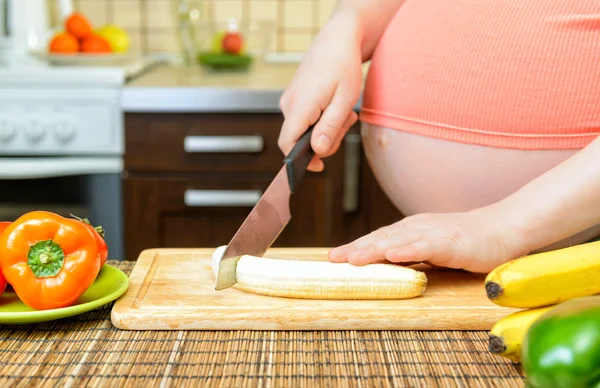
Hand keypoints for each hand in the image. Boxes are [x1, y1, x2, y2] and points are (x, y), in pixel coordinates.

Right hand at [278, 11, 362, 171]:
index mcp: (300, 106)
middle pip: (301, 140)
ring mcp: (289, 100)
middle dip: (326, 139)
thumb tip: (319, 151)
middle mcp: (288, 104)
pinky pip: (306, 119)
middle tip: (347, 122)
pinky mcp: (294, 98)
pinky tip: (336, 106)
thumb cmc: (342, 66)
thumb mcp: (344, 100)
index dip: (300, 161)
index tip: (319, 166)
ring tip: (345, 111)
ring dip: (327, 128)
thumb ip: (330, 127)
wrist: (336, 39)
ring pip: (305, 130)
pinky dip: (322, 119)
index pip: (288, 144)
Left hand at [328, 208, 521, 272]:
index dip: (356, 247)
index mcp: (411, 230)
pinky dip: (408, 250)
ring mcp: (434, 233)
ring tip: (352, 259)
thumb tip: (386, 265)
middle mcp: (418, 228)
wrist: (503, 229)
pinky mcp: (451, 242)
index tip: (334, 257)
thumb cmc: (468, 242)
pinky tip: (393, 255)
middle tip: (333, 259)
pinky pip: (427, 246)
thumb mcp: (432, 249)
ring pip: (398, 241)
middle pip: (381, 239)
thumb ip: (410, 255)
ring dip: (373, 250)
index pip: (378, 239)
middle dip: (355, 249)